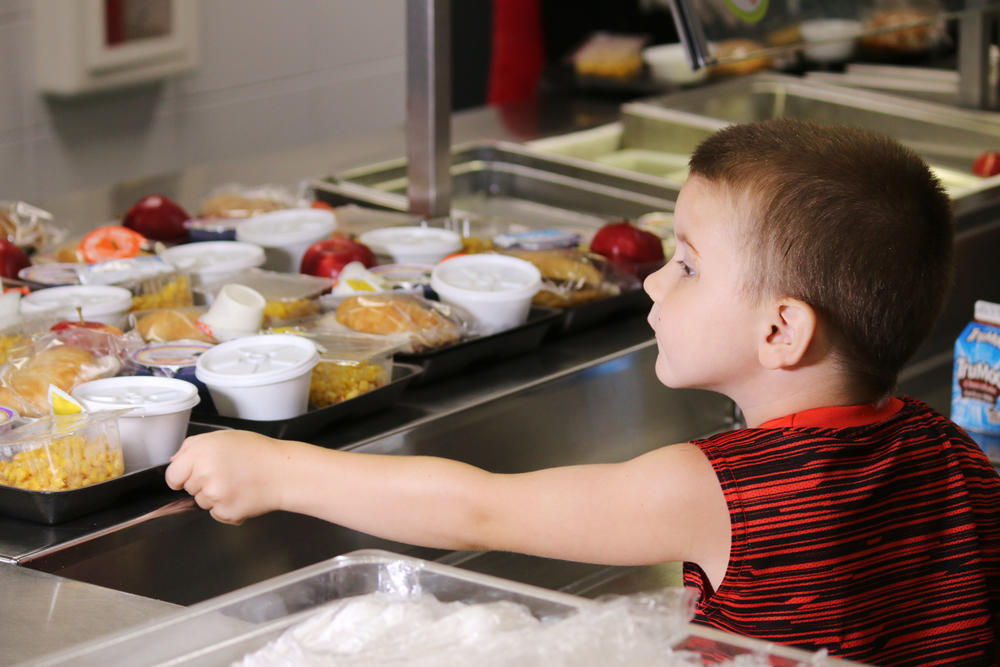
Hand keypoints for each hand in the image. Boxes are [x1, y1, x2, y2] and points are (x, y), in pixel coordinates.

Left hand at [165, 429, 288, 524]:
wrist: (284, 472)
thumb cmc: (257, 452)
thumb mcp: (223, 437)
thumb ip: (193, 446)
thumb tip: (176, 460)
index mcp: (200, 453)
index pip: (172, 476)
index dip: (182, 475)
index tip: (191, 475)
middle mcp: (205, 475)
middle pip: (189, 489)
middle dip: (203, 483)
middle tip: (227, 472)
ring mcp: (215, 496)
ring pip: (202, 502)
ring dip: (215, 496)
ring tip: (238, 482)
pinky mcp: (226, 513)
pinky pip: (216, 514)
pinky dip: (227, 507)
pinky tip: (242, 494)